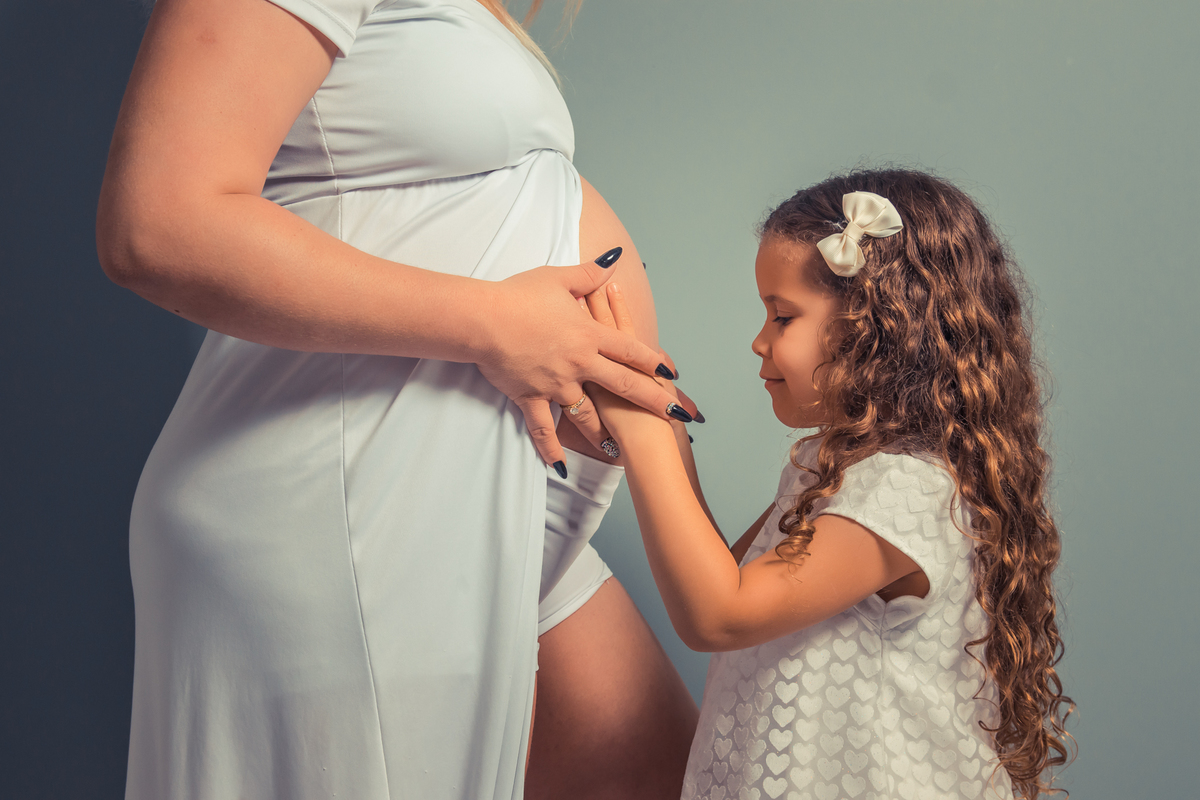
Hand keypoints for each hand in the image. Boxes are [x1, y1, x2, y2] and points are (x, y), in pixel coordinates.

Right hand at [475, 249, 680, 468]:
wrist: (483, 318)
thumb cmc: (518, 295)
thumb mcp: (558, 278)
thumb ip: (588, 274)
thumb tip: (613, 261)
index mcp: (588, 335)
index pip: (629, 350)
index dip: (652, 361)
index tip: (671, 373)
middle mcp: (578, 363)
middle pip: (622, 385)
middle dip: (651, 401)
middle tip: (673, 415)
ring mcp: (555, 384)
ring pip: (586, 415)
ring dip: (603, 432)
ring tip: (618, 447)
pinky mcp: (530, 396)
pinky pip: (542, 428)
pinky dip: (551, 449)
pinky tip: (560, 466)